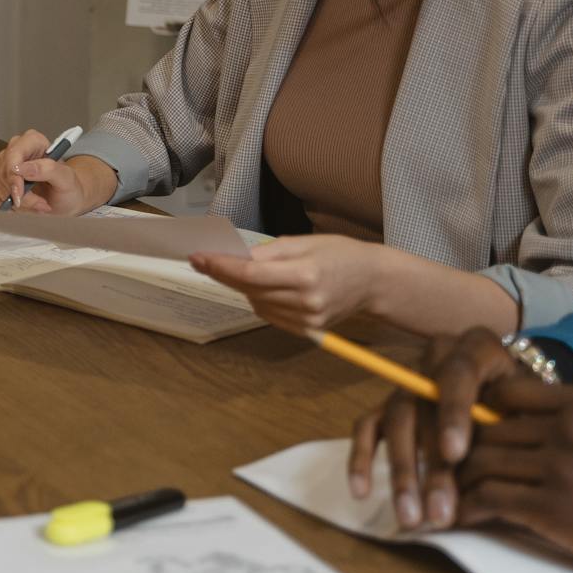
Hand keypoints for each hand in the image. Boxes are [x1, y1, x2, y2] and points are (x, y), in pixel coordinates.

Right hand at [0, 130, 115, 213]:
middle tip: (40, 205)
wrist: (66, 200)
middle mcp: (17, 149)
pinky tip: (22, 208)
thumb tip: (24, 168)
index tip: (19, 194)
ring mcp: (6, 164)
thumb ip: (49, 169)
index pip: (14, 154)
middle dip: (20, 195)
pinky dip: (6, 206)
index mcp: (34, 141)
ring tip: (37, 205)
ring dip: (16, 202)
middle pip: (5, 173)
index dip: (13, 175)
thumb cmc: (69, 187)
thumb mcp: (67, 179)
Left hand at [190, 234, 387, 331]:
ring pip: (257, 304)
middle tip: (207, 259)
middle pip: (249, 290)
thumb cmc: (341, 254)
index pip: (250, 274)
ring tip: (246, 271)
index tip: (198, 257)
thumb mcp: (305, 241)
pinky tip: (265, 288)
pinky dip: (260, 300)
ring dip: (243, 288)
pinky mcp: (308, 330)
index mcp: (306, 274)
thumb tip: (235, 257)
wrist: (373, 281)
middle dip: (224, 274)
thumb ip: (268, 252)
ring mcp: (308, 319)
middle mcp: (306, 301)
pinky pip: (270, 315)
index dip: (220, 266)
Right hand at [348, 328, 526, 529]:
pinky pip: (367, 426)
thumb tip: (497, 476)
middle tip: (439, 512)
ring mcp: (409, 380)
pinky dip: (361, 458)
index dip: (454, 414)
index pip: (459, 375)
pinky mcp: (388, 402)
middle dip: (430, 465)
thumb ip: (514, 426)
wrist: (518, 389)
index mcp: (477, 347)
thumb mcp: (532, 405)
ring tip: (411, 517)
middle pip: (423, 407)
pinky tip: (361, 490)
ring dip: (402, 472)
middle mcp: (436, 357)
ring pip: (395, 421)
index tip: (455, 455)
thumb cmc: (531, 401)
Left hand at [450, 378, 572, 572]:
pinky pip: (489, 499)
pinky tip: (460, 517)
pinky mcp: (556, 508)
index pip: (502, 393)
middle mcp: (568, 427)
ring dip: (454, 482)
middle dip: (455, 450)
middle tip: (434, 467)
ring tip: (441, 495)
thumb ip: (568, 424)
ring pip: (478, 462)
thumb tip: (514, 428)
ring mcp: (561, 466)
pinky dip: (467, 508)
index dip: (475, 413)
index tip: (460, 433)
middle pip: (484, 428)